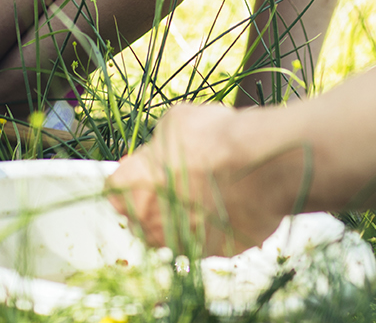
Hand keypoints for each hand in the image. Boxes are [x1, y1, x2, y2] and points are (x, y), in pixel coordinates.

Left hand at [107, 103, 302, 255]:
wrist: (260, 164)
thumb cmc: (215, 140)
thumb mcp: (175, 122)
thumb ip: (160, 143)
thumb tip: (164, 147)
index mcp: (131, 187)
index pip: (115, 187)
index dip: (132, 176)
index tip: (145, 169)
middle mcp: (150, 223)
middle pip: (142, 216)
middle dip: (156, 200)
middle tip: (180, 180)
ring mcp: (183, 243)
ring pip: (176, 232)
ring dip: (186, 216)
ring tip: (209, 191)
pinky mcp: (215, 253)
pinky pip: (210, 240)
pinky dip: (216, 226)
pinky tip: (230, 203)